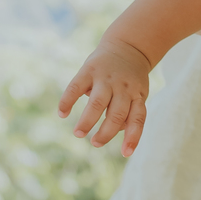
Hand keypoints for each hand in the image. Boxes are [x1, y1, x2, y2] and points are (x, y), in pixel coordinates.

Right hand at [58, 40, 151, 155]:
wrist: (128, 45)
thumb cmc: (130, 79)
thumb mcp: (138, 93)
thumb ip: (129, 112)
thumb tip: (116, 131)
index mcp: (138, 95)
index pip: (138, 119)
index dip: (132, 137)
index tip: (126, 153)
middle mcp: (124, 87)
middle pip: (117, 114)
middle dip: (105, 132)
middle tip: (95, 143)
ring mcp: (106, 78)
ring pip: (98, 103)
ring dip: (87, 121)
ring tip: (78, 134)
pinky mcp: (89, 69)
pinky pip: (76, 87)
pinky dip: (68, 101)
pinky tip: (62, 114)